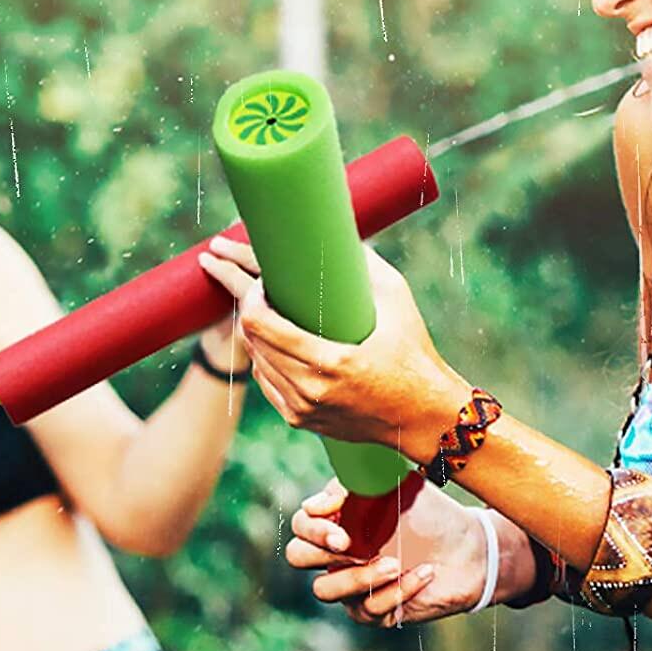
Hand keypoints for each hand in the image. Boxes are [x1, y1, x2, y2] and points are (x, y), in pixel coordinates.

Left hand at [198, 238, 462, 448]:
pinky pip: (267, 383)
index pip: (261, 323)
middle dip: (239, 301)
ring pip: (255, 361)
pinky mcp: (302, 420)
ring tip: (254, 300)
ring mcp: (303, 409)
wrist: (424, 416)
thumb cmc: (415, 353)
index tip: (253, 274)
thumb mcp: (397, 301)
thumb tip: (337, 229)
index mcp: (330, 361)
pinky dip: (263, 358)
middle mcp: (310, 390)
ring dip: (252, 330)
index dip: (247, 293)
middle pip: (251, 339)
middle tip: (228, 269)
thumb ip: (365, 264)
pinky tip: (269, 339)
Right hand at [286, 477, 494, 626]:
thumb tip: (317, 503)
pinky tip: (425, 573)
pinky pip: (368, 609)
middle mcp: (338, 555)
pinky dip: (398, 591)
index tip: (340, 524)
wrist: (471, 548)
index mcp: (338, 522)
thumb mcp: (398, 488)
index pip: (301, 525)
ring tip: (394, 563)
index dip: (313, 527)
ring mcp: (353, 585)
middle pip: (297, 557)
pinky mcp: (376, 612)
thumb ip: (356, 485)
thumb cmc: (431, 514)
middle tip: (350, 544)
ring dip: (357, 576)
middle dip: (320, 550)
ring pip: (324, 590)